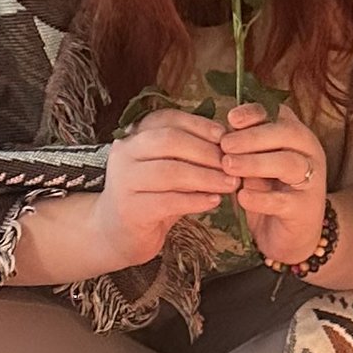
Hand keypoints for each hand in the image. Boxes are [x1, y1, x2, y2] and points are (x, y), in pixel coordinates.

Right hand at [86, 107, 236, 271]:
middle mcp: (124, 154)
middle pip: (169, 141)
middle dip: (206, 151)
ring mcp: (124, 181)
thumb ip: (189, 153)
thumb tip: (228, 141)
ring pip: (170, 172)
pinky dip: (195, 200)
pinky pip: (168, 201)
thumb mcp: (168, 168)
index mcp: (134, 136)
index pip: (167, 119)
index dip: (198, 125)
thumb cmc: (151, 196)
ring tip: (230, 184)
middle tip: (233, 164)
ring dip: (206, 177)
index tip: (224, 136)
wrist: (119, 233)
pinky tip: (214, 201)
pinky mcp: (131, 209)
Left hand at [219, 104, 331, 269]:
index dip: (255, 113)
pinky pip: (283, 200)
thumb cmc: (270, 193)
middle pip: (286, 134)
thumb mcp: (255, 166)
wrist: (292, 236)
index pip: (278, 114)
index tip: (231, 119)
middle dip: (252, 137)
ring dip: (256, 163)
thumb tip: (219, 132)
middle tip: (225, 144)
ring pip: (289, 163)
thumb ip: (243, 149)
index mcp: (295, 136)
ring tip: (229, 166)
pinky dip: (261, 198)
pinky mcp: (305, 210)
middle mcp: (308, 154)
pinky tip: (242, 196)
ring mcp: (311, 181)